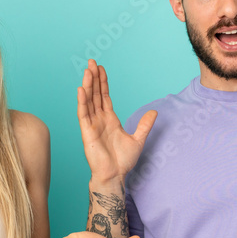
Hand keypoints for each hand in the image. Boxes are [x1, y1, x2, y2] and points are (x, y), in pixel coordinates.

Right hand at [77, 59, 156, 181]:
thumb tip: (154, 112)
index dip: (103, 83)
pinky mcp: (86, 132)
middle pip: (95, 94)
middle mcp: (99, 120)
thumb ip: (144, 125)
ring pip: (88, 101)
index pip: (104, 97)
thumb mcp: (138, 139)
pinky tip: (81, 89)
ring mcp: (92, 125)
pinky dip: (82, 101)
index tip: (101, 69)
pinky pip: (83, 114)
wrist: (115, 175)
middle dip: (94, 78)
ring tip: (87, 71)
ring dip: (87, 85)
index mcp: (110, 120)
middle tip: (91, 62)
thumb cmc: (123, 161)